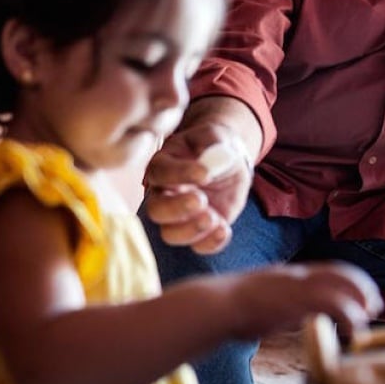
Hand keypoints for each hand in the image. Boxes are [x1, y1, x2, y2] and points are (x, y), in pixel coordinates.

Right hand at [144, 122, 253, 253]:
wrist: (229, 161)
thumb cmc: (215, 145)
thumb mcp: (216, 137)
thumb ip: (212, 144)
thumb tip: (208, 166)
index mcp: (163, 165)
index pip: (160, 172)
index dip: (179, 175)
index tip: (204, 173)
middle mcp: (163, 193)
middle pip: (156, 210)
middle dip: (177, 209)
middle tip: (201, 200)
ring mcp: (179, 215)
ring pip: (170, 234)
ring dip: (191, 230)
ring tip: (214, 217)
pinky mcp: (198, 230)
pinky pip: (197, 246)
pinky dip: (210, 243)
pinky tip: (224, 228)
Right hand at [224, 261, 383, 340]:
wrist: (215, 305)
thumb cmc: (228, 308)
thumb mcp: (257, 298)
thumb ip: (276, 303)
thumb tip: (288, 318)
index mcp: (287, 273)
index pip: (328, 269)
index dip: (350, 281)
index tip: (362, 298)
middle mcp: (295, 274)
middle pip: (341, 273)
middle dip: (362, 289)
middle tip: (373, 308)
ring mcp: (296, 286)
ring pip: (343, 287)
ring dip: (360, 304)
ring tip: (365, 321)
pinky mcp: (297, 301)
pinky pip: (335, 304)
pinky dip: (350, 317)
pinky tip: (352, 331)